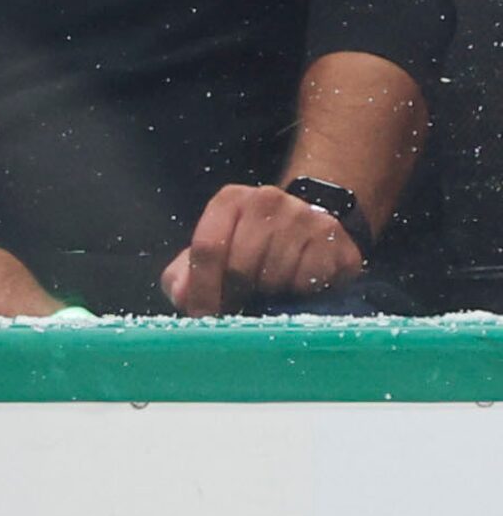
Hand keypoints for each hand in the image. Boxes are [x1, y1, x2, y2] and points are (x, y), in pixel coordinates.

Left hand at [161, 183, 366, 314]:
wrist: (308, 226)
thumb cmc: (250, 245)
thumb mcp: (213, 253)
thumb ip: (185, 275)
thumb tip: (183, 297)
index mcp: (229, 200)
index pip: (207, 247)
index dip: (202, 289)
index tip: (203, 317)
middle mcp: (266, 199)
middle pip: (240, 265)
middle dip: (235, 295)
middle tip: (239, 305)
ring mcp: (303, 214)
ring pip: (275, 276)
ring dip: (269, 293)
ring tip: (270, 288)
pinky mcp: (332, 235)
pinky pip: (308, 280)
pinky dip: (299, 291)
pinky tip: (297, 283)